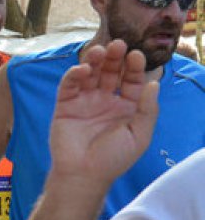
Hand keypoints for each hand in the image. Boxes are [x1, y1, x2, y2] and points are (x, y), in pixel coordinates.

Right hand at [49, 40, 158, 183]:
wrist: (83, 174)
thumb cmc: (113, 158)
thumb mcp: (139, 135)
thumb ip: (147, 109)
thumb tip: (154, 83)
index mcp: (125, 107)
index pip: (131, 80)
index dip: (134, 67)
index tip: (135, 55)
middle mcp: (105, 100)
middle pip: (110, 72)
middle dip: (114, 58)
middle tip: (117, 45)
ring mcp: (84, 102)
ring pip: (89, 74)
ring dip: (94, 61)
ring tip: (98, 51)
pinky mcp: (65, 105)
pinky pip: (69, 85)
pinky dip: (74, 75)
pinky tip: (82, 70)